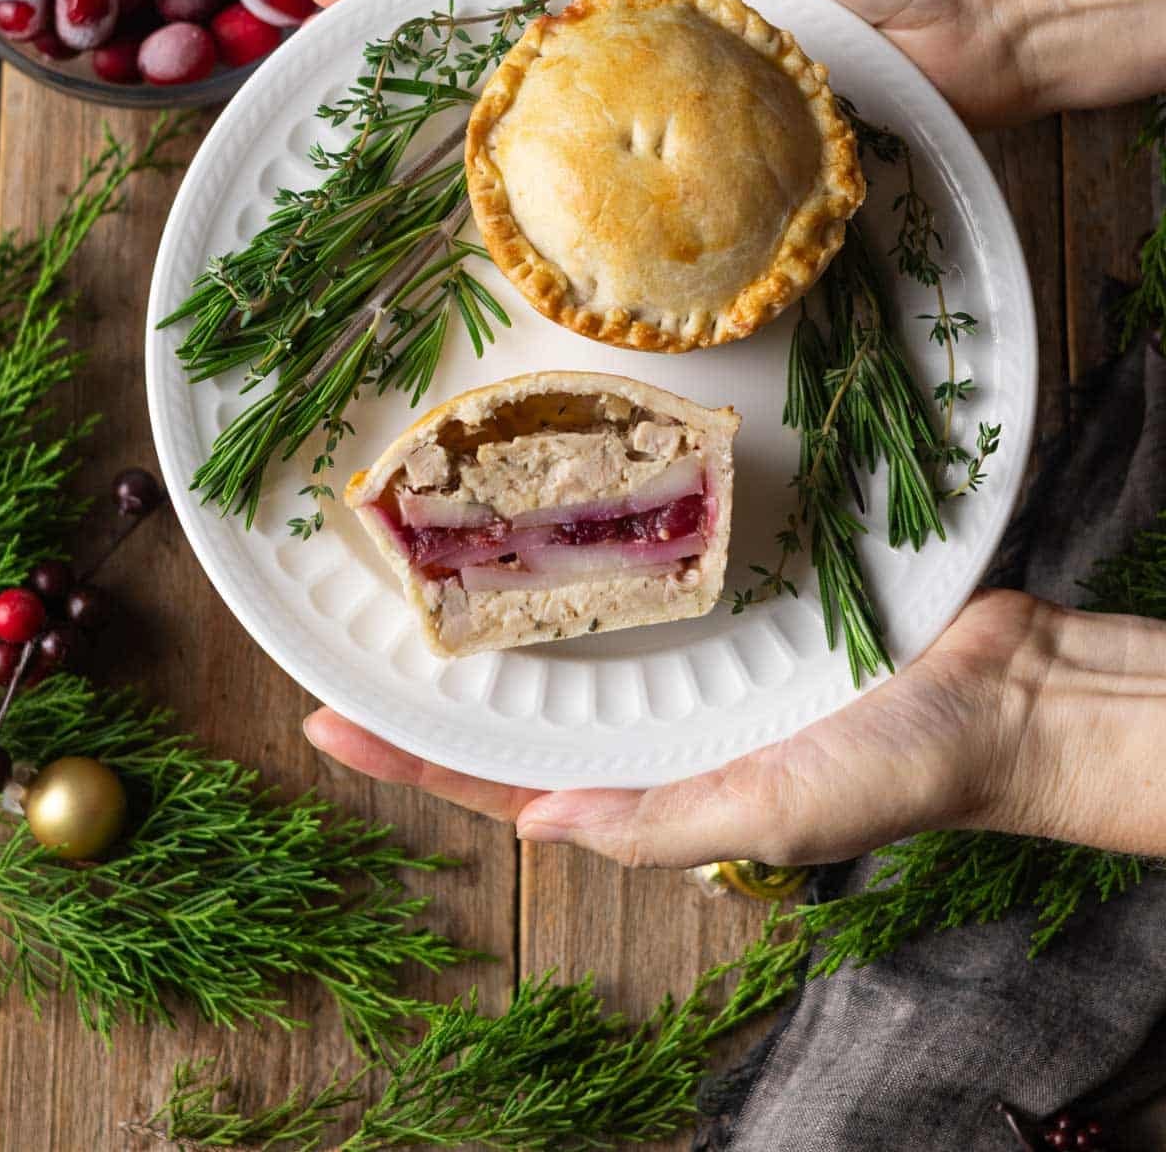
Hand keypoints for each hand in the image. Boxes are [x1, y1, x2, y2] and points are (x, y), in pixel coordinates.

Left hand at [305, 590, 1165, 864]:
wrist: (999, 687)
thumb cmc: (897, 762)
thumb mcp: (773, 809)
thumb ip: (658, 820)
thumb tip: (538, 824)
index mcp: (653, 783)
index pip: (507, 780)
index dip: (416, 758)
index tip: (328, 720)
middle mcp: (656, 718)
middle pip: (518, 697)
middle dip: (435, 668)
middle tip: (349, 613)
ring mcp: (687, 655)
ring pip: (568, 626)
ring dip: (497, 595)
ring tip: (419, 546)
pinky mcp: (728, 591)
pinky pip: (638, 570)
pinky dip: (587, 544)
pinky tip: (547, 502)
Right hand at [310, 0, 1032, 126]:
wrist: (971, 18)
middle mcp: (635, 28)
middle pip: (501, 36)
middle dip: (404, 42)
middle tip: (312, 51)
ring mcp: (662, 97)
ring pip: (546, 112)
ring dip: (458, 122)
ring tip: (365, 130)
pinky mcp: (701, 161)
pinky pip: (617, 175)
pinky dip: (556, 190)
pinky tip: (494, 210)